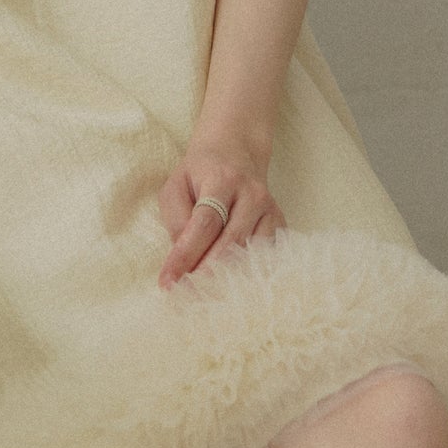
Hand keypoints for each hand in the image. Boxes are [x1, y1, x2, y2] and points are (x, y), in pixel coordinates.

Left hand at [156, 139, 284, 287]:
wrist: (237, 150)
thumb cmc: (200, 173)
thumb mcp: (176, 185)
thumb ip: (177, 218)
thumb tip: (183, 255)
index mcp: (223, 180)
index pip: (205, 223)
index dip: (186, 255)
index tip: (168, 281)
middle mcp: (252, 194)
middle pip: (231, 241)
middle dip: (206, 272)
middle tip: (184, 296)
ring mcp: (270, 209)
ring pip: (251, 252)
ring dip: (227, 277)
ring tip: (204, 298)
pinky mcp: (279, 222)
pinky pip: (266, 254)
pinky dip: (248, 272)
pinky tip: (230, 287)